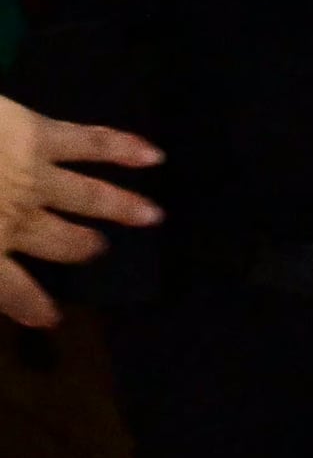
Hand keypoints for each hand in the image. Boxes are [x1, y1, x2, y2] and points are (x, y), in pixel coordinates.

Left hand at [0, 90, 157, 331]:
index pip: (13, 291)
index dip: (32, 307)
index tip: (52, 320)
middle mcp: (16, 222)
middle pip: (63, 241)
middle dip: (83, 249)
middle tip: (100, 250)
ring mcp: (35, 178)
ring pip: (89, 197)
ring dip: (123, 206)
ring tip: (152, 215)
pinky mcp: (40, 136)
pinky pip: (91, 144)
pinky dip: (124, 149)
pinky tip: (153, 155)